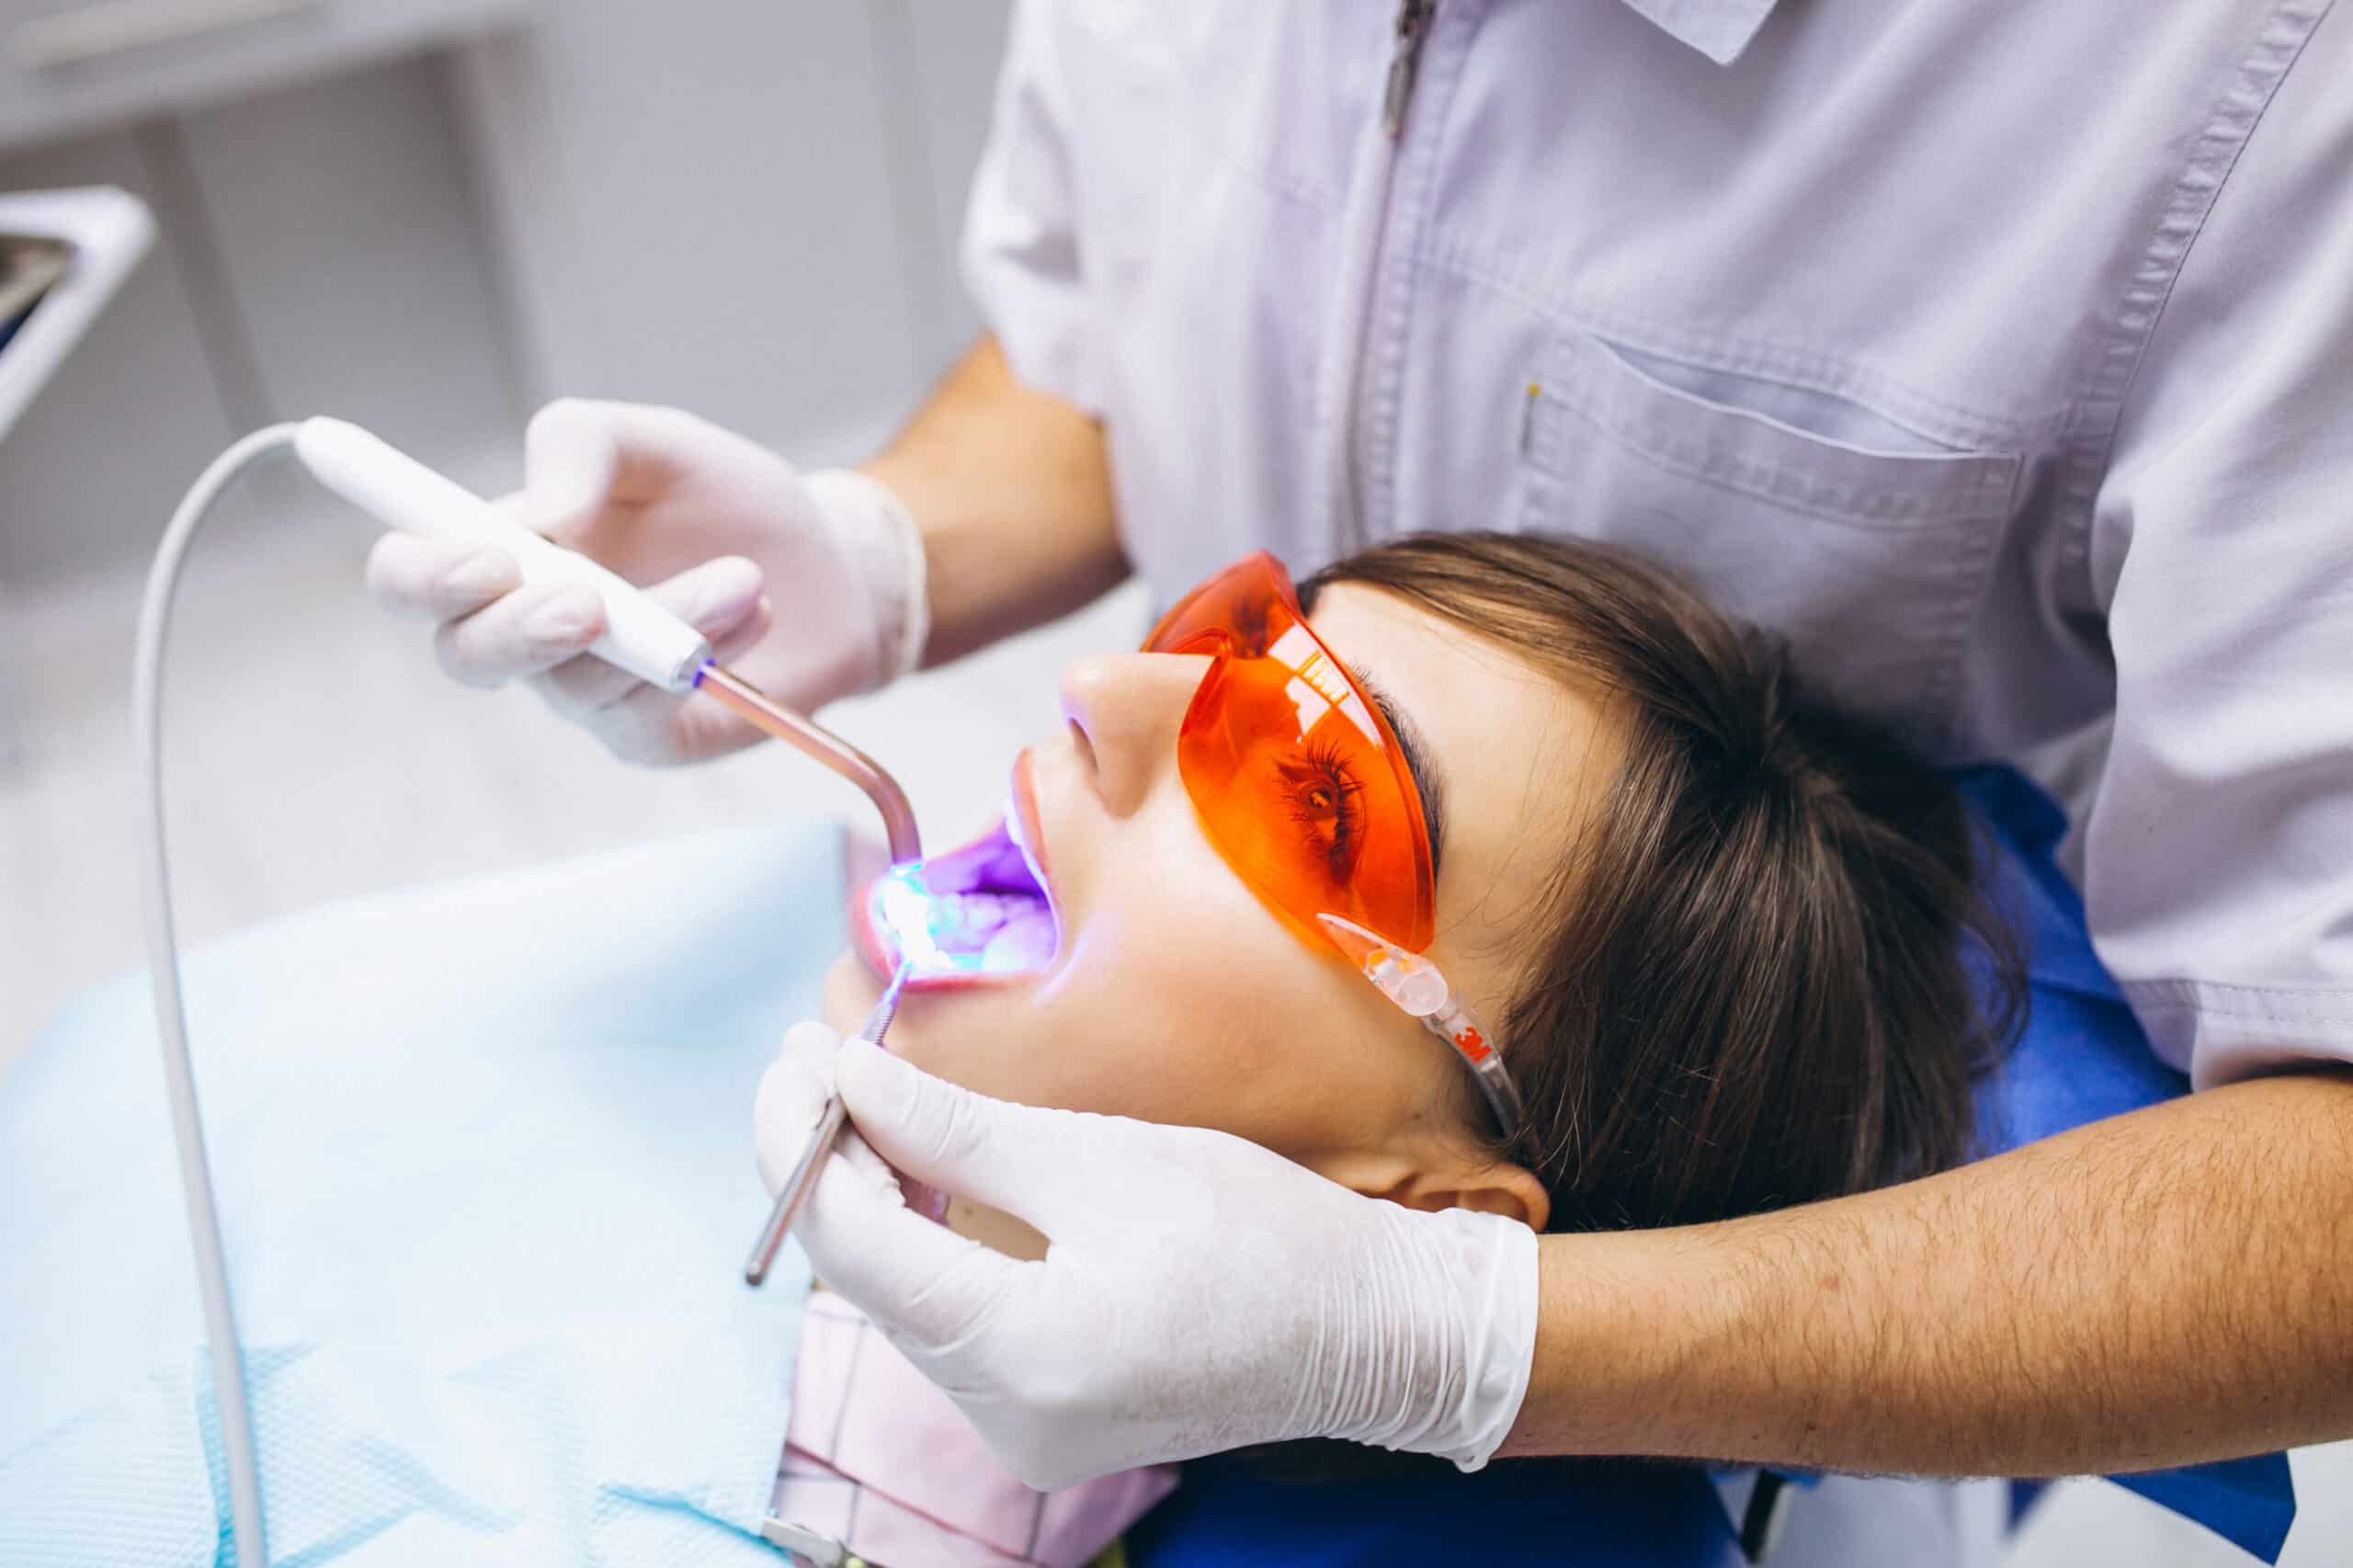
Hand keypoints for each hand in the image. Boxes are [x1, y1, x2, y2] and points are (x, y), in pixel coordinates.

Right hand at [365, 399, 926, 763]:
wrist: (830, 562)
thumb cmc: (725, 500)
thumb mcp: (655, 442)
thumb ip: (580, 448)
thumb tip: (538, 519)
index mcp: (504, 552)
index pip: (412, 578)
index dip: (422, 575)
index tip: (489, 557)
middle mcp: (526, 630)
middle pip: (464, 657)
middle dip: (518, 632)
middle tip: (589, 603)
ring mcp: (584, 691)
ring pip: (577, 681)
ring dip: (663, 621)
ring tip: (744, 577)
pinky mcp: (647, 736)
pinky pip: (643, 712)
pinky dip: (702, 651)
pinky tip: (756, 611)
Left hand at [751, 1023, 1539, 1489]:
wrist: (1372, 1332)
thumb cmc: (1262, 1234)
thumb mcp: (1104, 1159)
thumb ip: (957, 1131)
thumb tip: (846, 1079)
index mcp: (1021, 1352)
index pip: (853, 1244)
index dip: (802, 1142)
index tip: (795, 1054)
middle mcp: (1003, 1418)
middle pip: (866, 1279)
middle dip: (827, 1164)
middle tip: (814, 1056)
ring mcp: (1020, 1433)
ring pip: (901, 1303)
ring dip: (869, 1202)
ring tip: (855, 1096)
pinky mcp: (1041, 1422)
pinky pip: (948, 1327)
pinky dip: (922, 1248)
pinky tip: (913, 1175)